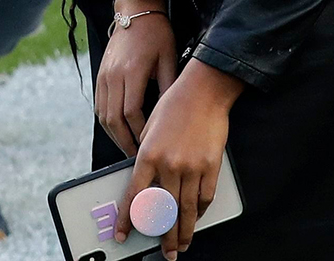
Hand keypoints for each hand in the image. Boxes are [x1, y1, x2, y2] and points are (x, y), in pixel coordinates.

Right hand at [96, 0, 175, 155]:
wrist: (135, 11)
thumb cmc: (156, 33)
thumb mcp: (169, 56)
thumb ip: (169, 84)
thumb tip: (173, 114)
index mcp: (132, 70)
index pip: (132, 112)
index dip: (140, 133)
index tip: (150, 146)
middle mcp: (114, 75)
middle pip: (114, 119)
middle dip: (125, 142)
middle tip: (137, 158)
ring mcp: (104, 75)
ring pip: (104, 115)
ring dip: (115, 136)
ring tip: (128, 149)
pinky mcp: (100, 75)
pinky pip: (100, 106)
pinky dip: (108, 123)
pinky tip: (118, 131)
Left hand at [114, 59, 241, 258]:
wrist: (204, 90)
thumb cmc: (175, 104)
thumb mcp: (150, 127)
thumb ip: (146, 156)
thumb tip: (146, 182)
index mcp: (148, 154)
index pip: (134, 196)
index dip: (127, 219)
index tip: (123, 234)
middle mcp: (169, 165)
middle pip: (164, 212)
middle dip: (163, 237)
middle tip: (165, 252)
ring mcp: (191, 168)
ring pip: (186, 211)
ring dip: (184, 233)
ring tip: (182, 245)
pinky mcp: (210, 167)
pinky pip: (205, 198)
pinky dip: (200, 212)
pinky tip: (196, 218)